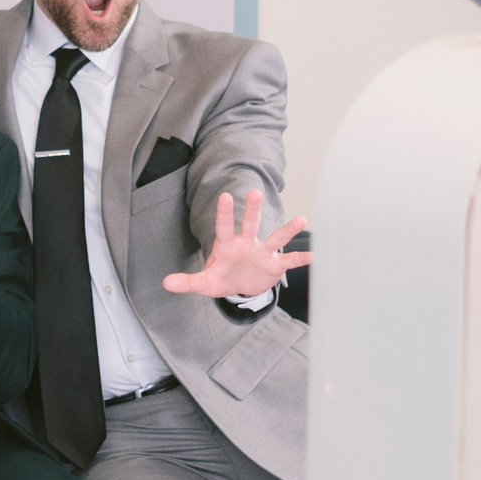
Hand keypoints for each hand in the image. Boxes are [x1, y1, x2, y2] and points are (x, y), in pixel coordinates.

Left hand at [163, 193, 310, 301]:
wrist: (239, 288)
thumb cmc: (221, 278)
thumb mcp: (204, 283)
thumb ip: (187, 282)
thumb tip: (165, 283)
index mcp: (227, 245)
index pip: (224, 226)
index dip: (224, 213)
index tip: (224, 196)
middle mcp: (246, 243)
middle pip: (249, 224)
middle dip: (251, 210)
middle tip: (254, 192)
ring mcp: (262, 252)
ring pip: (276, 238)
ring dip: (287, 230)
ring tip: (302, 219)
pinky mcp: (274, 265)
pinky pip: (289, 261)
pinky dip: (301, 259)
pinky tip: (315, 255)